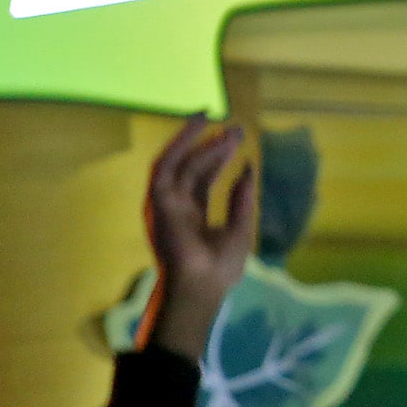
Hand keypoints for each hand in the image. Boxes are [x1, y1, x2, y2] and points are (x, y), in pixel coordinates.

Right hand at [140, 115, 255, 362]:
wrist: (201, 287)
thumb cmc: (220, 267)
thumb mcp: (240, 227)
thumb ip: (242, 198)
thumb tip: (249, 169)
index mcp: (192, 215)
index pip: (202, 177)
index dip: (216, 157)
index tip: (235, 138)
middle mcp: (176, 206)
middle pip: (192, 166)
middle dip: (211, 145)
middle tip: (234, 127)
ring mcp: (164, 203)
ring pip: (178, 161)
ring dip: (194, 139)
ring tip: (213, 118)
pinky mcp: (157, 201)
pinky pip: (167, 165)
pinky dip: (181, 145)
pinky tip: (198, 129)